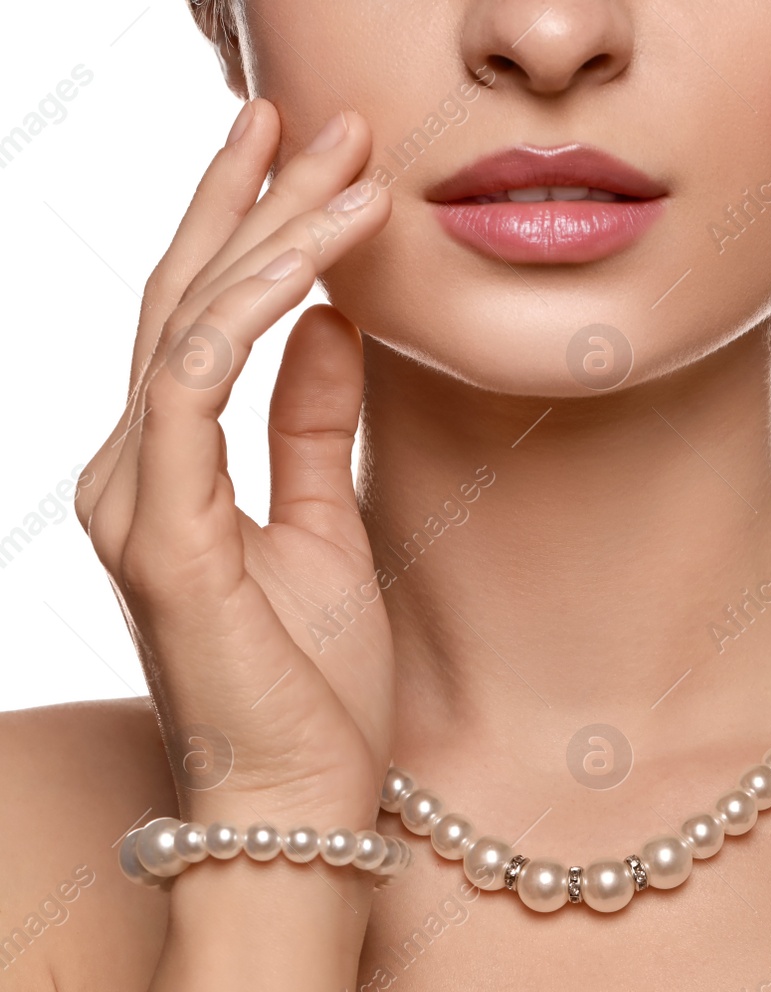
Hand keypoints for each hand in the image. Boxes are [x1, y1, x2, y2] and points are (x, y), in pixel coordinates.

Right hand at [75, 100, 395, 827]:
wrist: (304, 796)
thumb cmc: (315, 681)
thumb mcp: (327, 519)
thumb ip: (314, 421)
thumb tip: (336, 323)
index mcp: (167, 469)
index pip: (199, 317)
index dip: (252, 228)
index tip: (315, 157)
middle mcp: (131, 469)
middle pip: (182, 297)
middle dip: (252, 197)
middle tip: (317, 116)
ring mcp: (134, 496)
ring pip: (188, 322)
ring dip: (269, 233)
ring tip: (340, 162)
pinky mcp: (164, 527)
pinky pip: (199, 384)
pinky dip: (256, 310)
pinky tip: (315, 257)